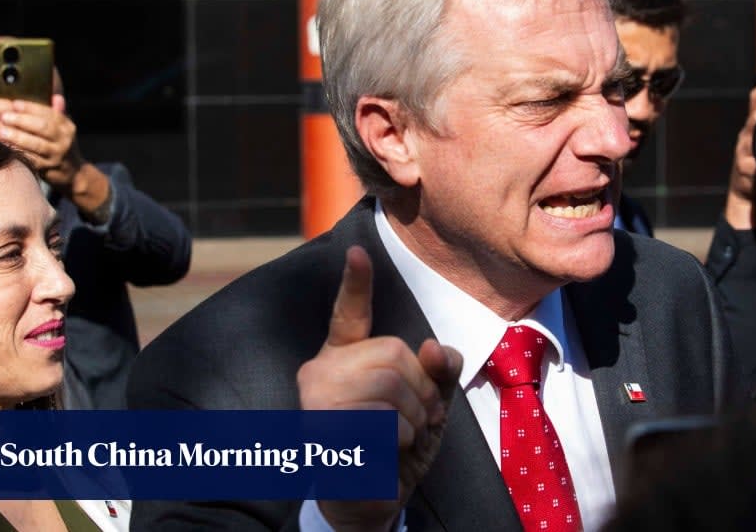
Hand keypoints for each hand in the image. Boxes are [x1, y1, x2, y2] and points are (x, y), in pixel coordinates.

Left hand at [0, 94, 84, 191]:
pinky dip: (18, 152)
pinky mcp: (48, 169)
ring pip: (37, 145)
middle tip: (4, 116)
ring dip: (18, 137)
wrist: (72, 172)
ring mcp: (57, 155)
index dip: (32, 108)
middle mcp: (65, 140)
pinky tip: (5, 147)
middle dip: (22, 121)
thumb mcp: (62, 128)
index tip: (14, 103)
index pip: (51, 113)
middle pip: (43, 127)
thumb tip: (55, 96)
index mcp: (67, 126)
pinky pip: (31, 159)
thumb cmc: (59, 144)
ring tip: (1, 131)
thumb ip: (56, 113)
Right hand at [297, 246, 461, 531]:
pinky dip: (400, 438)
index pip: (349, 314)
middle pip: (393, 352)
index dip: (355, 283)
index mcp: (343, 359)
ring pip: (390, 383)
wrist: (370, 504)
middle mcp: (321, 372)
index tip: (356, 252)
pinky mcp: (322, 429)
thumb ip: (438, 372)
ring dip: (413, 416)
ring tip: (400, 437)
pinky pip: (384, 418)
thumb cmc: (394, 451)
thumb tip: (436, 348)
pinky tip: (384, 452)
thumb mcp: (428, 406)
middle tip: (415, 420)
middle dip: (420, 389)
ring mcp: (317, 400)